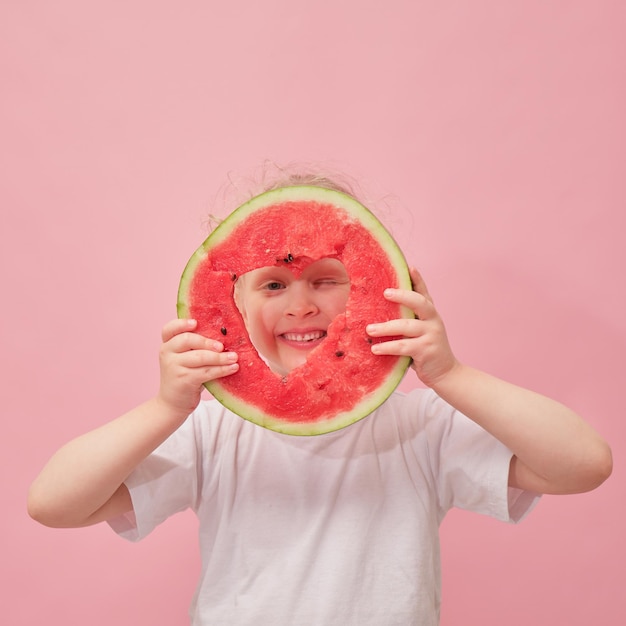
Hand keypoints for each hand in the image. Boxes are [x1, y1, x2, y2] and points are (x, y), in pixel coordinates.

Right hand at [157, 318, 238, 414]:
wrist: (173, 402)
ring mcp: (173, 367)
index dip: (181, 324)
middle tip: (222, 346)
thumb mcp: (185, 358)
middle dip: (207, 342)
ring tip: (234, 357)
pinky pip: (206, 372)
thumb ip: (195, 346)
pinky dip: (222, 369)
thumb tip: (223, 334)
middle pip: (187, 340)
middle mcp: (167, 353)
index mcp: (167, 344)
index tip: (196, 323)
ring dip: (220, 357)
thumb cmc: (185, 375)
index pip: (169, 329)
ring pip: (200, 357)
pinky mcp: (183, 380)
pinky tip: (233, 368)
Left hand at [366, 268, 457, 386]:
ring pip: (407, 326)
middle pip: (419, 302)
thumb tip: (379, 311)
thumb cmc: (426, 350)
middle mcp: (433, 321)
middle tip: (385, 293)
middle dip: (402, 295)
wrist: (445, 373)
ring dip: (386, 328)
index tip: (410, 266)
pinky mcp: (426, 350)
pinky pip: (404, 346)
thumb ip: (407, 321)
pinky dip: (388, 347)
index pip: (424, 293)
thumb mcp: (419, 332)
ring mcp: (431, 335)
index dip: (418, 279)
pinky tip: (375, 349)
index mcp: (430, 314)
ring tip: (369, 330)